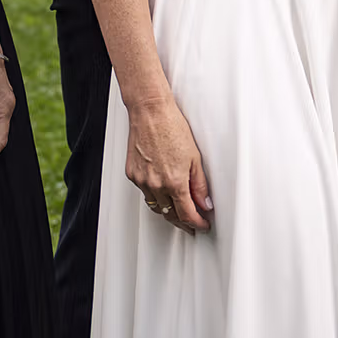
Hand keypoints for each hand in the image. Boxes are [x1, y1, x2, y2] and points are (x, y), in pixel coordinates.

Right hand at [127, 97, 212, 231]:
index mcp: (174, 182)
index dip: (196, 223)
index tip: (202, 225)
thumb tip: (205, 203)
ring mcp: (142, 181)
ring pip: (156, 206)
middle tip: (192, 225)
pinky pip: (144, 193)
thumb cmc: (172, 127)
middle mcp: (156, 185)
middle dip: (183, 222)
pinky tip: (162, 193)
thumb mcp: (195, 157)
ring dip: (168, 211)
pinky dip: (155, 196)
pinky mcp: (132, 174)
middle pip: (170, 214)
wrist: (150, 112)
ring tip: (179, 212)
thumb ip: (200, 184)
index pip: (187, 214)